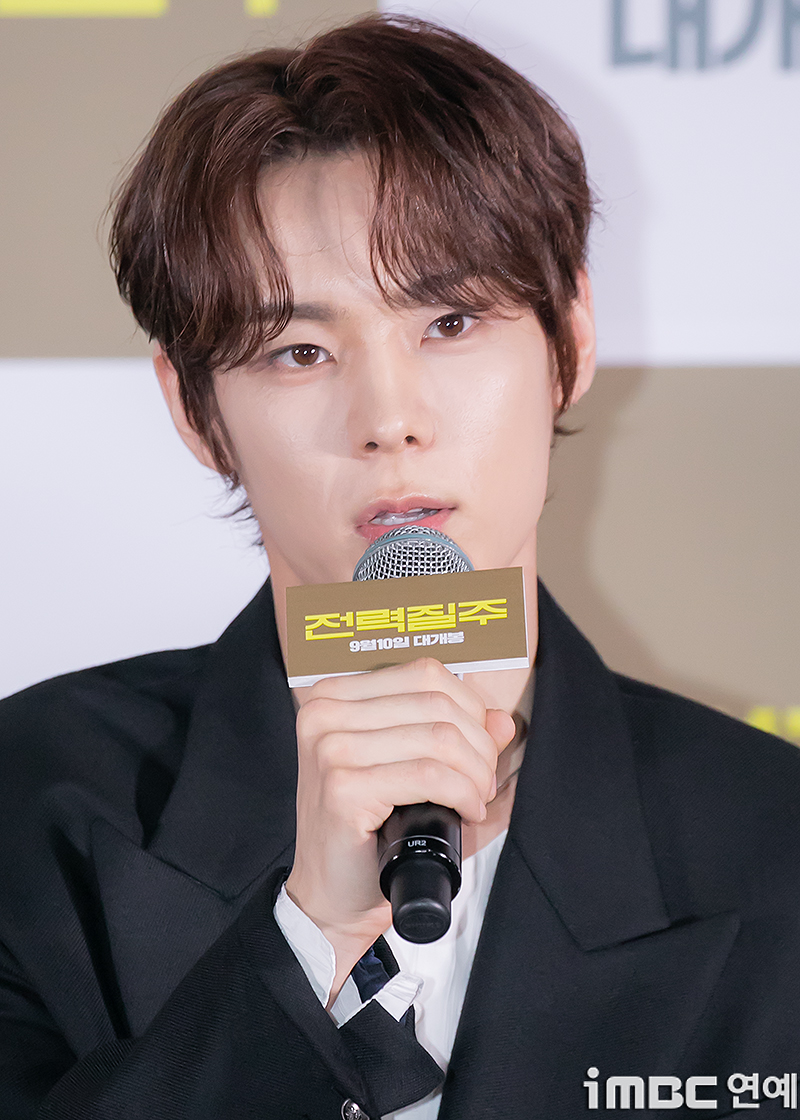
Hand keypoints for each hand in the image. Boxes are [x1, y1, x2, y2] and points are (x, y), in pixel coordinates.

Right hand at [285, 657, 515, 1004]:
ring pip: (438, 737)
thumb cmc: (368, 834)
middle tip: (483, 783)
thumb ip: (457, 738)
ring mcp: (330, 748)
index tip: (480, 749)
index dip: (470, 709)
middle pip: (436, 702)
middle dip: (479, 745)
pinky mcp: (342, 787)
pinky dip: (463, 794)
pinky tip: (467, 812)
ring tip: (476, 800)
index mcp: (334, 695)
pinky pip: (428, 775)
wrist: (331, 898)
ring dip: (475, 773)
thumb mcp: (413, 773)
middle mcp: (323, 712)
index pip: (425, 672)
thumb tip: (503, 720)